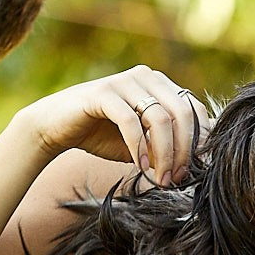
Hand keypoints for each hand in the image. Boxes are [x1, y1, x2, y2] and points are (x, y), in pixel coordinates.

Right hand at [11, 65, 204, 184]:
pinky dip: (139, 147)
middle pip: (182, 113)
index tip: (196, 171)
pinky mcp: (103, 93)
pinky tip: (140, 166)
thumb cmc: (101, 135)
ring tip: (160, 178)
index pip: (193, 108)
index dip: (199, 140)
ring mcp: (125, 81)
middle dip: (184, 151)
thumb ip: (165, 146)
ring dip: (164, 153)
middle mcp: (146, 76)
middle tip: (177, 179)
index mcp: (160, 84)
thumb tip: (196, 167)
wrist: (55, 127)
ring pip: (160, 118)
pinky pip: (130, 121)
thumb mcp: (141, 142)